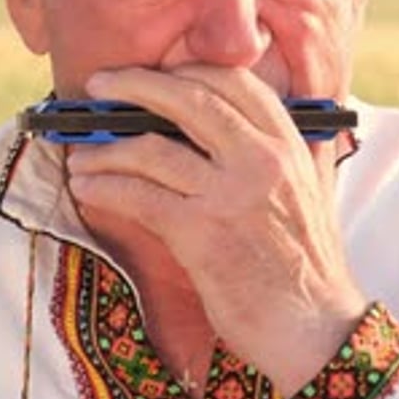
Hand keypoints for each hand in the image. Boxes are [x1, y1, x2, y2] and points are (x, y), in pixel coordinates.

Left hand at [67, 65, 366, 397]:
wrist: (316, 329)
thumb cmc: (307, 263)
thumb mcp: (309, 188)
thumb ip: (280, 148)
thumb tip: (235, 120)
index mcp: (288, 144)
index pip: (233, 81)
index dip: (185, 69)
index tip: (152, 74)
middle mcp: (262, 159)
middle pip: (188, 99)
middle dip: (135, 85)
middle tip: (98, 85)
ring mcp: (230, 195)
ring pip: (153, 149)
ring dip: (106, 148)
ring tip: (83, 154)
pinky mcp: (201, 234)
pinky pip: (140, 196)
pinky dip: (106, 186)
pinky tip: (88, 186)